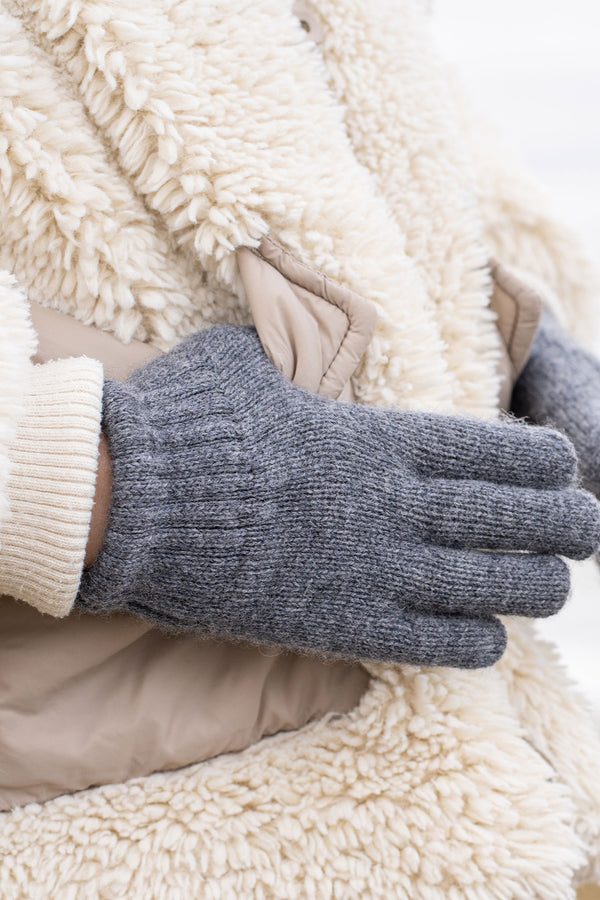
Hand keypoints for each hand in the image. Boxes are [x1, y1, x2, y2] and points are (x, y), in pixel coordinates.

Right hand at [77, 326, 599, 667]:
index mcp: (376, 437)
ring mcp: (370, 567)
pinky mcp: (339, 622)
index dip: (538, 460)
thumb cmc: (188, 421)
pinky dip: (471, 640)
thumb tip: (306, 336)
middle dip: (563, 524)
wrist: (133, 499)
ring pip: (486, 584)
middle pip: (505, 518)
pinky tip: (492, 637)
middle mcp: (390, 503)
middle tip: (591, 529)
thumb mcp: (249, 359)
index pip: (488, 448)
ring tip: (556, 584)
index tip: (564, 464)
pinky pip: (429, 640)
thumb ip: (299, 355)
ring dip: (534, 586)